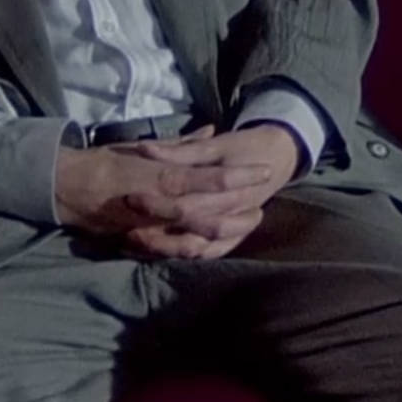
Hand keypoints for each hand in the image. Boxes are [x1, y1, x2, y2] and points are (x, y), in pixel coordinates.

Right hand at [51, 136, 275, 259]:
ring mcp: (152, 227)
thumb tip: (210, 130)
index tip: (262, 171)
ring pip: (199, 234)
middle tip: (263, 204)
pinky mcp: (144, 242)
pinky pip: (179, 249)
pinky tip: (222, 242)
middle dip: (240, 209)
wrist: (64, 188)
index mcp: (159, 175)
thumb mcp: (142, 146)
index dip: (237, 177)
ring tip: (250, 222)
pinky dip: (204, 247)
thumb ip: (179, 143)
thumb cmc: (104, 161)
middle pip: (210, 211)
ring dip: (228, 230)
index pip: (207, 178)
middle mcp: (159, 204)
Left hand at [126, 124, 302, 258]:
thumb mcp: (215, 145)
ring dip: (164, 251)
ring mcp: (234, 230)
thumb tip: (145, 148)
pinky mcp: (231, 238)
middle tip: (123, 232)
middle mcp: (231, 215)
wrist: (278, 158)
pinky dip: (180, 256)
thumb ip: (181, 149)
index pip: (187, 205)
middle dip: (154, 236)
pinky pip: (206, 254)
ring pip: (196, 250)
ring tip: (131, 245)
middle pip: (189, 234)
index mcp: (228, 190)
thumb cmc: (244, 148)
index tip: (129, 199)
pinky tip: (153, 253)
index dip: (156, 205)